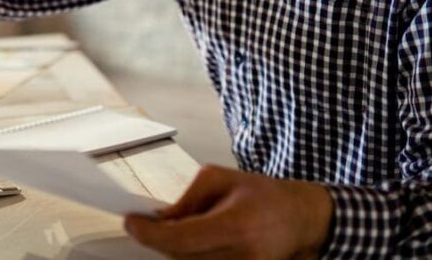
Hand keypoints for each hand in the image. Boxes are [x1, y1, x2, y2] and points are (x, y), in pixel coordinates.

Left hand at [124, 165, 333, 258]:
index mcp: (237, 226)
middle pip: (181, 257)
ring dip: (174, 250)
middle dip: (157, 240)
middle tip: (143, 223)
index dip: (150, 234)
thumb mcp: (221, 179)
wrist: (301, 219)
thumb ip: (188, 199)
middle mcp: (243, 256)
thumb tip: (159, 219)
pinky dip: (189, 256)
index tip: (130, 221)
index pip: (182, 239)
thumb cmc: (262, 194)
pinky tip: (189, 242)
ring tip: (176, 229)